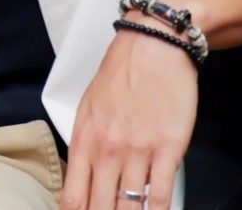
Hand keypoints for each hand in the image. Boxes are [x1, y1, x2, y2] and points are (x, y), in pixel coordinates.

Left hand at [59, 26, 197, 209]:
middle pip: (100, 207)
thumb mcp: (88, 108)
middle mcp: (107, 149)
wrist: (152, 48)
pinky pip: (162, 193)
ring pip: (131, 206)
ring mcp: (137, 151)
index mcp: (84, 140)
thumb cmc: (120, 76)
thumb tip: (81, 176)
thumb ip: (85, 144)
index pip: (73, 195)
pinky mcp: (168, 148)